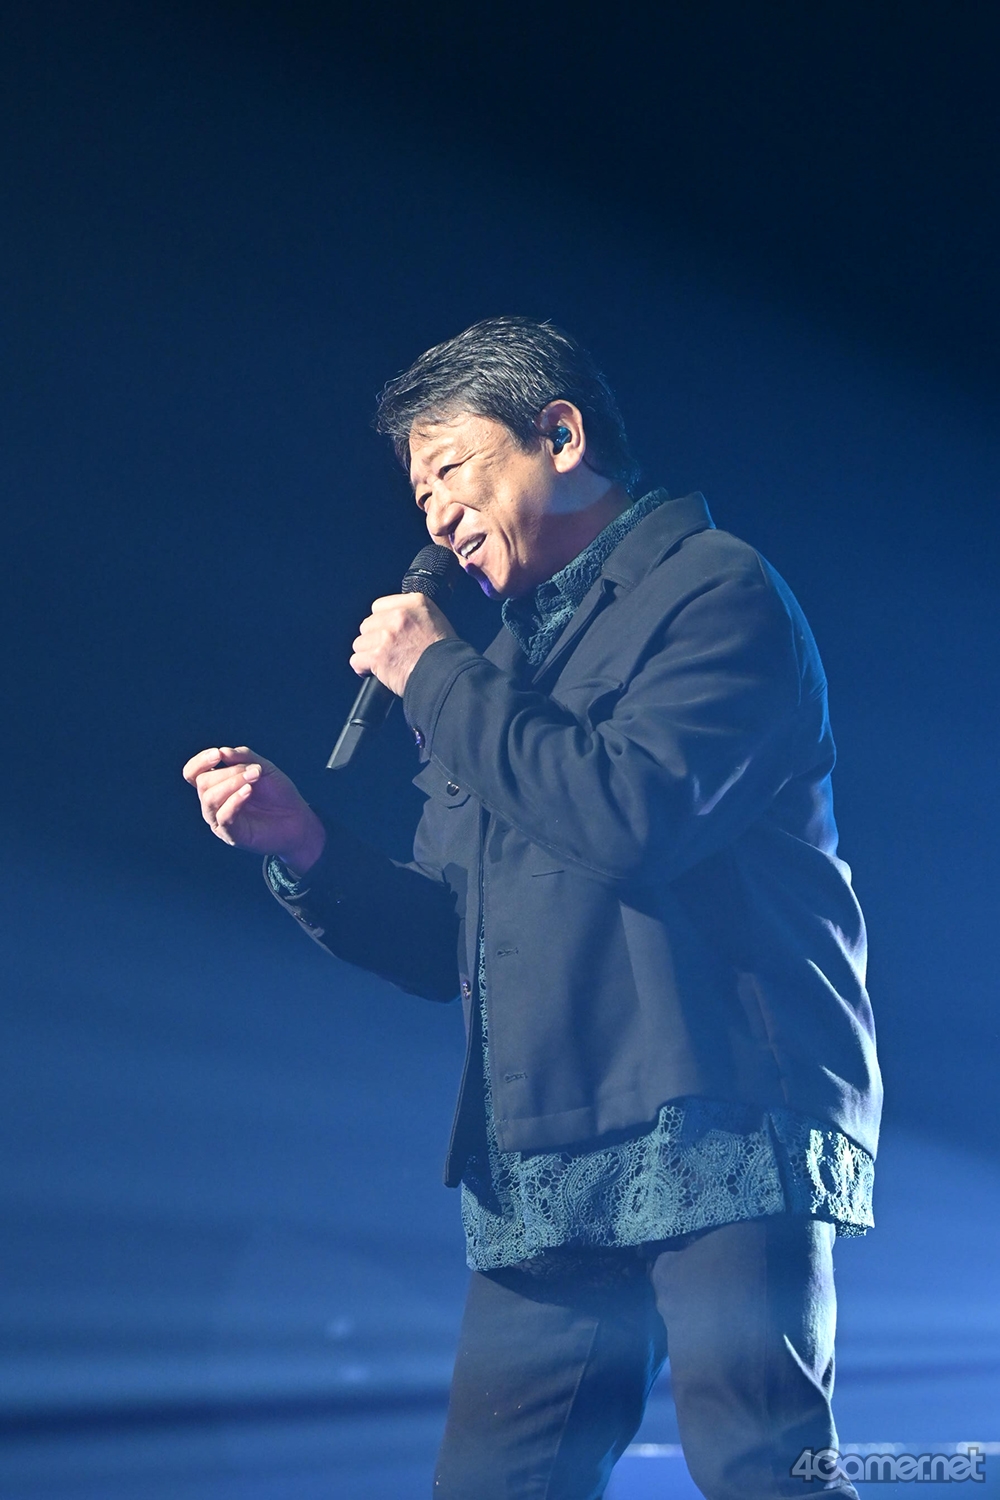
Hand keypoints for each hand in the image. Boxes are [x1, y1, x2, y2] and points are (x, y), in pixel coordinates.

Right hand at [182, 746, 325, 875]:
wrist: (297, 819)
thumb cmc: (277, 793)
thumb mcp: (263, 767)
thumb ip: (243, 757)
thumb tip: (222, 752)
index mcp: (216, 785)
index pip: (193, 773)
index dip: (200, 762)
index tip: (217, 754)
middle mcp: (213, 803)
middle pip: (204, 782)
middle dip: (229, 772)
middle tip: (255, 770)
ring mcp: (220, 820)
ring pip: (210, 798)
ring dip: (232, 783)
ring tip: (255, 777)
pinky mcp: (231, 835)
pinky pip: (223, 817)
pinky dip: (234, 801)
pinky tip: (249, 791)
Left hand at [350, 594, 455, 696]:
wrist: (447, 676)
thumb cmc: (445, 655)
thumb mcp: (435, 621)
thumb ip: (413, 615)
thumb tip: (393, 618)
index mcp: (414, 603)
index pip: (379, 606)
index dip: (380, 622)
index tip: (386, 632)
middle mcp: (399, 616)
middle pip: (367, 625)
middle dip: (373, 639)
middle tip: (387, 651)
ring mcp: (387, 636)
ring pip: (360, 643)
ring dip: (368, 654)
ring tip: (383, 663)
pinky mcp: (378, 656)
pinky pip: (356, 660)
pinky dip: (362, 668)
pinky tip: (373, 672)